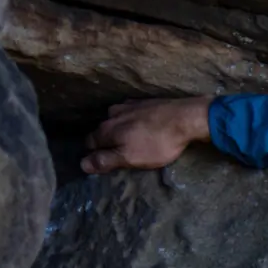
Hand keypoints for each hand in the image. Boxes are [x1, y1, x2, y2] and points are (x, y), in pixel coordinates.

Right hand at [81, 97, 213, 174]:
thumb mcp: (129, 158)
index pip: (90, 143)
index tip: (103, 162)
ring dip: (119, 130)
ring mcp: (127, 106)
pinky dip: (132, 121)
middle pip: (102, 131)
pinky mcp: (143, 102)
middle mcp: (112, 114)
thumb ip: (105, 160)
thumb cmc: (157, 143)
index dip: (94, 154)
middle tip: (119, 154)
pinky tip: (141, 127)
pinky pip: (130, 114)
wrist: (184, 119)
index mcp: (106, 129)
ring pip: (115, 121)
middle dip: (106, 142)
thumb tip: (82, 164)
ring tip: (130, 141)